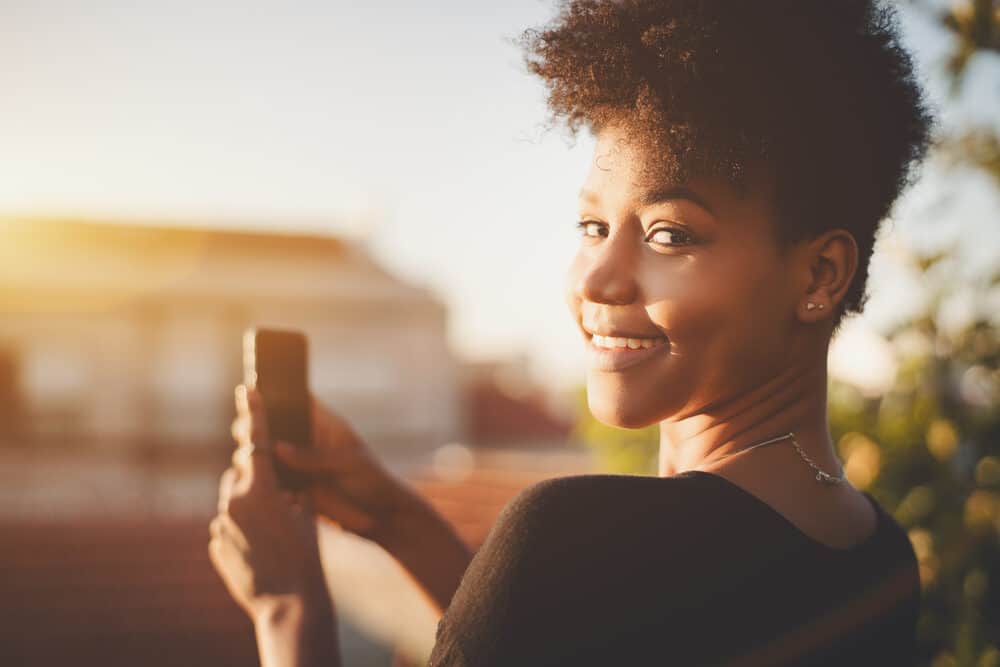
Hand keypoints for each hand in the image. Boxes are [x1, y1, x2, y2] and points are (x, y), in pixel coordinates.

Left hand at [211, 393, 330, 621]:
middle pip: (241, 474)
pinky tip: (262, 549)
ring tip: (274, 531)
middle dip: (258, 478)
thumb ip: (291, 490)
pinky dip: (243, 530)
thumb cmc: (306, 555)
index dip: (255, 412)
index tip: (248, 390)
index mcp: (260, 489)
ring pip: (234, 502)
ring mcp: (220, 526)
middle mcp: (233, 503)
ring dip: (250, 507)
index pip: (257, 441)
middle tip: (281, 497)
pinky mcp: (215, 546)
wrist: (290, 601)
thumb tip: (282, 485)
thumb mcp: (307, 514)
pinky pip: (228, 527)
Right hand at [230, 384, 421, 547]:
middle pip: (275, 426)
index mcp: (325, 426)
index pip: (298, 401)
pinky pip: (272, 481)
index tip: (253, 390)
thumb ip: (314, 456)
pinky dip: (263, 482)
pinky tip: (257, 483)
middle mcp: (308, 442)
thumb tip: (278, 447)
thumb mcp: (347, 464)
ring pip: (268, 454)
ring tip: (246, 457)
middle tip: (245, 430)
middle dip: (256, 426)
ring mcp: (300, 465)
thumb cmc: (372, 481)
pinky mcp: (296, 488)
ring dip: (255, 455)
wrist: (382, 517)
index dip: (276, 394)